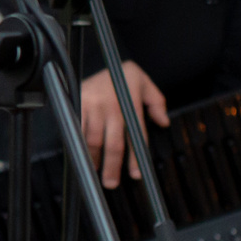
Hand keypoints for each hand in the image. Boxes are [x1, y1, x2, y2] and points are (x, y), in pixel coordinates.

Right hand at [79, 63, 164, 187]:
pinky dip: (78, 144)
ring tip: (96, 172)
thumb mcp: (146, 83)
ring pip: (93, 139)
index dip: (135, 158)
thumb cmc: (124, 73)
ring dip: (94, 159)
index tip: (136, 175)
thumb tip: (163, 122)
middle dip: (112, 166)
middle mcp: (112, 106)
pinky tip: (80, 154)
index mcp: (130, 103)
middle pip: (113, 144)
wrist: (103, 56)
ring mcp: (93, 104)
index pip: (136, 136)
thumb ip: (157, 103)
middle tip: (111, 183)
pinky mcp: (79, 102)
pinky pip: (78, 128)